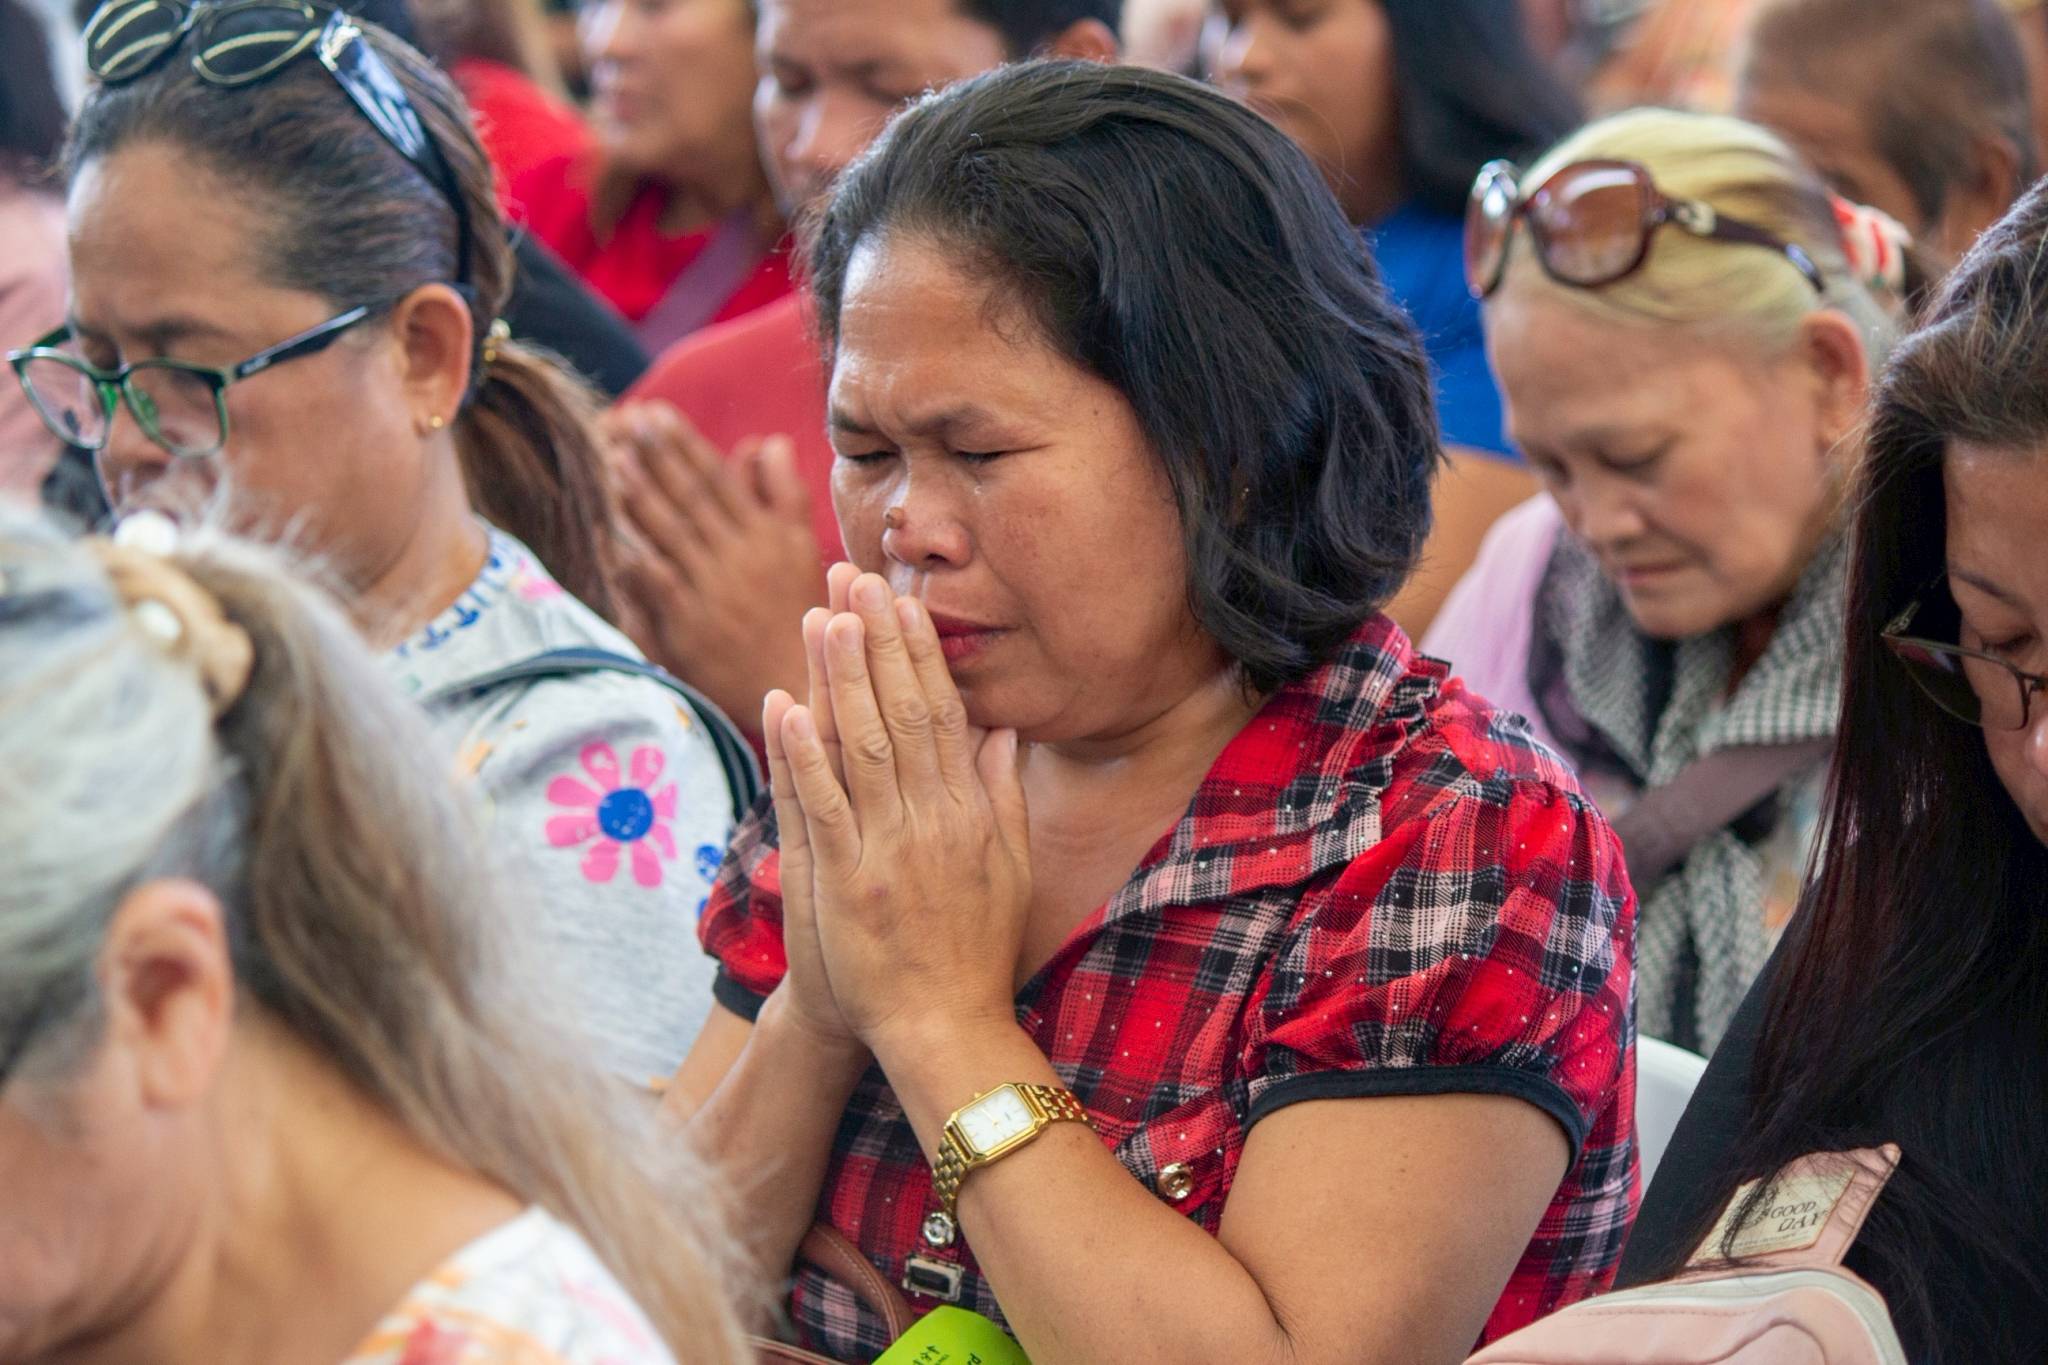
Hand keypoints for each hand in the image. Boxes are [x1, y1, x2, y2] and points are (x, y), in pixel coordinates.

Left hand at [606, 401, 825, 736]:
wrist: (794, 682)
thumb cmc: (795, 612)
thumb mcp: (801, 548)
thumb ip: (784, 493)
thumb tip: (765, 442)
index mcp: (767, 534)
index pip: (719, 479)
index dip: (685, 444)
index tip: (656, 414)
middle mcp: (741, 556)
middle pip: (691, 497)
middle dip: (656, 456)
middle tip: (625, 421)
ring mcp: (714, 588)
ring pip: (670, 531)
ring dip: (638, 495)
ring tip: (610, 461)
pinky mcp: (690, 622)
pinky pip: (654, 578)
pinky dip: (629, 552)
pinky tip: (604, 532)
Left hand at [772, 573, 1031, 1052]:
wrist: (944, 1029)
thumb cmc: (974, 950)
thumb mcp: (1011, 868)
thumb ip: (1004, 795)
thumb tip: (1002, 729)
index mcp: (971, 813)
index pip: (944, 715)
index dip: (919, 654)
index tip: (901, 601)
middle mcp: (934, 822)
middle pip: (903, 715)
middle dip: (877, 644)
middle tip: (856, 580)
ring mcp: (889, 852)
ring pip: (864, 748)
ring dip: (841, 679)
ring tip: (823, 617)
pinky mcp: (848, 884)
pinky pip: (823, 808)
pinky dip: (805, 755)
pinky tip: (788, 706)